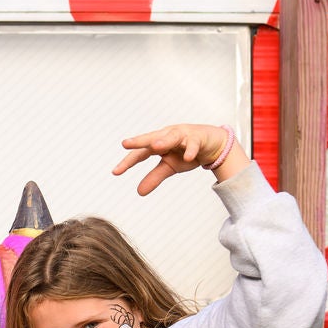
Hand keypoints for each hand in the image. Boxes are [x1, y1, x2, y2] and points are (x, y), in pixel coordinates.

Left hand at [112, 123, 244, 194]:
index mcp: (157, 143)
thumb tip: (138, 192)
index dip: (127, 162)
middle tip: (126, 144)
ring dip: (164, 141)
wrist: (212, 143)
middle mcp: (167, 136)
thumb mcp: (169, 166)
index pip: (140, 154)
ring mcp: (183, 134)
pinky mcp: (198, 137)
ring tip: (155, 147)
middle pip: (151, 139)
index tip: (115, 172)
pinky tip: (187, 157)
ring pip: (171, 136)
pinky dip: (190, 150)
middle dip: (139, 141)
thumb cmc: (186, 152)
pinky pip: (193, 144)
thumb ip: (154, 177)